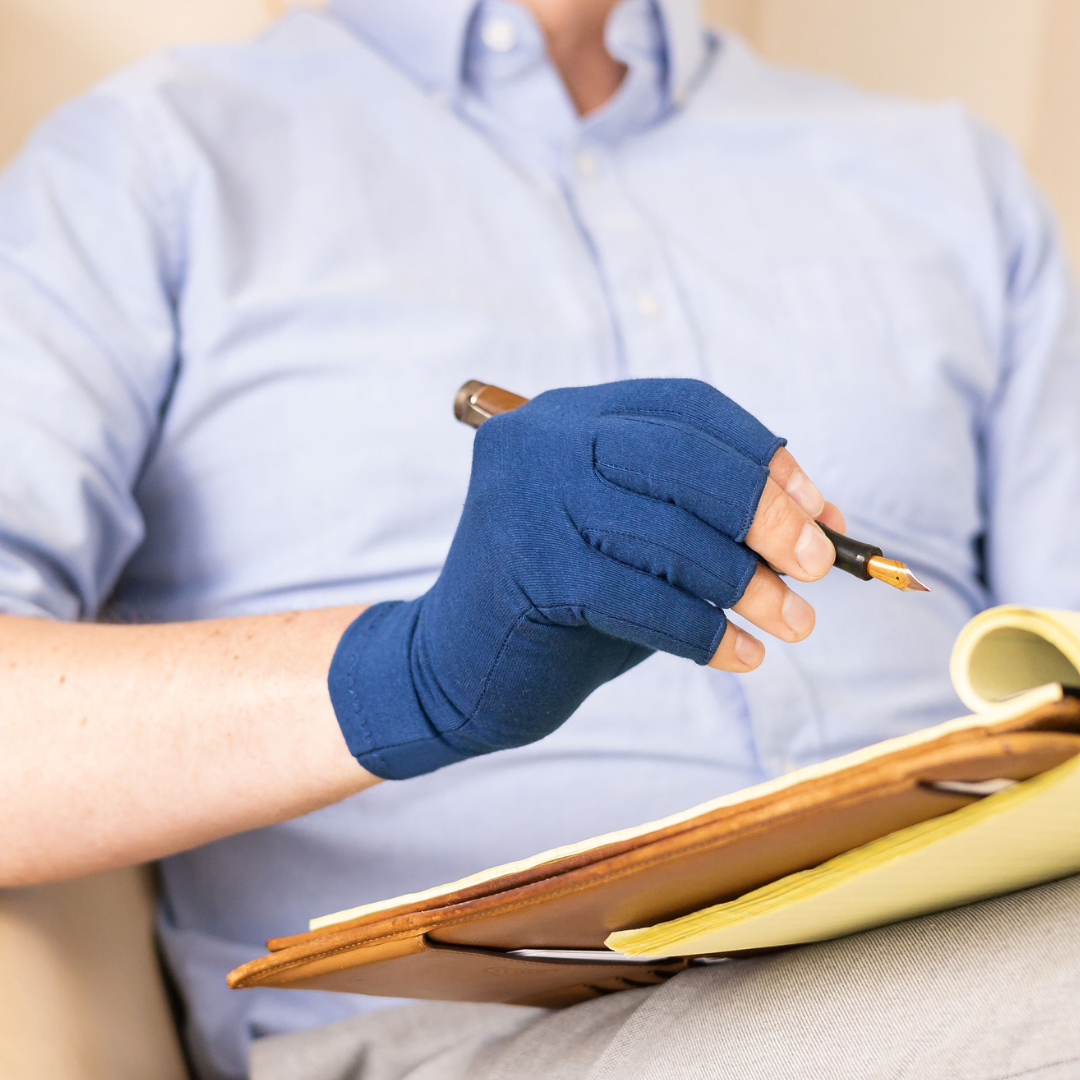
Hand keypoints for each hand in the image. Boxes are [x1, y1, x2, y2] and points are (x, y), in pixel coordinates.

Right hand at [328, 380, 842, 779]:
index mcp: (569, 416)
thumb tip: (818, 520)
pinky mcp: (527, 571)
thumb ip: (705, 518)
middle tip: (817, 566)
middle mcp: (541, 441)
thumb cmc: (561, 604)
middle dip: (766, 512)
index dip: (764, 454)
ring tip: (794, 622)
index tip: (820, 510)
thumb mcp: (635, 541)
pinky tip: (741, 655)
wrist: (457, 670)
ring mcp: (528, 502)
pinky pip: (647, 600)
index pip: (688, 407)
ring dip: (750, 584)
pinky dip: (706, 633)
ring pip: (672, 533)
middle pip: (684, 456)